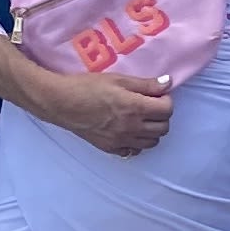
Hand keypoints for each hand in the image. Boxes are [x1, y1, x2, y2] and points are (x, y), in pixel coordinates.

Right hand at [46, 68, 174, 157]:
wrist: (62, 103)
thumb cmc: (88, 87)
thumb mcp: (118, 79)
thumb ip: (145, 84)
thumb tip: (167, 83)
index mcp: (135, 108)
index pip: (167, 110)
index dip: (165, 100)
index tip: (157, 95)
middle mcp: (132, 128)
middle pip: (163, 128)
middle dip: (161, 116)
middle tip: (150, 106)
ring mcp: (122, 141)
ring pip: (152, 142)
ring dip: (151, 130)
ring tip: (140, 118)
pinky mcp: (111, 148)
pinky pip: (134, 151)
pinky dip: (137, 143)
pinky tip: (128, 131)